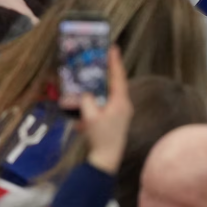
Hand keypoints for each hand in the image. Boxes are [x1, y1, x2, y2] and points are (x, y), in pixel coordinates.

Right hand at [79, 47, 133, 173]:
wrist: (106, 160)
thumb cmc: (101, 137)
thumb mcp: (91, 117)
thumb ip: (86, 101)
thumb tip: (84, 94)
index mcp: (121, 101)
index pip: (118, 77)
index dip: (115, 62)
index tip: (113, 47)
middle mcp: (123, 105)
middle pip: (114, 84)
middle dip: (106, 72)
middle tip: (99, 58)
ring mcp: (120, 113)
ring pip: (108, 94)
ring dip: (98, 87)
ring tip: (89, 77)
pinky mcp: (114, 120)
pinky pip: (104, 105)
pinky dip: (95, 102)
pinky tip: (84, 105)